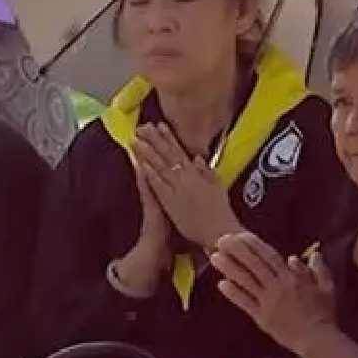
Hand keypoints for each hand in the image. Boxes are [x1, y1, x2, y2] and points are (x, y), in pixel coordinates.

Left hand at [134, 124, 240, 249]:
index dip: (168, 138)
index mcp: (196, 175)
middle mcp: (185, 179)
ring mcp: (176, 190)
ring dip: (148, 152)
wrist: (220, 232)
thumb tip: (197, 158)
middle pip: (167, 155)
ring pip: (160, 167)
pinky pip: (158, 186)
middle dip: (154, 140)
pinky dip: (150, 174)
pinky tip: (141, 164)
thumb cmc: (220, 213)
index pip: (179, 152)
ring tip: (136, 139)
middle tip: (142, 127)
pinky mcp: (170, 203)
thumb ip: (206, 173)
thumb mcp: (217, 188)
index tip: (159, 125)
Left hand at [211, 232, 338, 353]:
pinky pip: (244, 302)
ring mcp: (267, 301)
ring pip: (245, 281)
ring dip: (229, 268)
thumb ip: (318, 270)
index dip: (254, 245)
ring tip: (214, 257)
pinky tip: (221, 284)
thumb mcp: (327, 288)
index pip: (269, 256)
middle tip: (221, 239)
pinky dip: (233, 293)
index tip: (241, 234)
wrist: (316, 338)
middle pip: (253, 265)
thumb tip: (305, 255)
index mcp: (292, 278)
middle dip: (236, 250)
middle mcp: (276, 286)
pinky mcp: (260, 317)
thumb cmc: (324, 313)